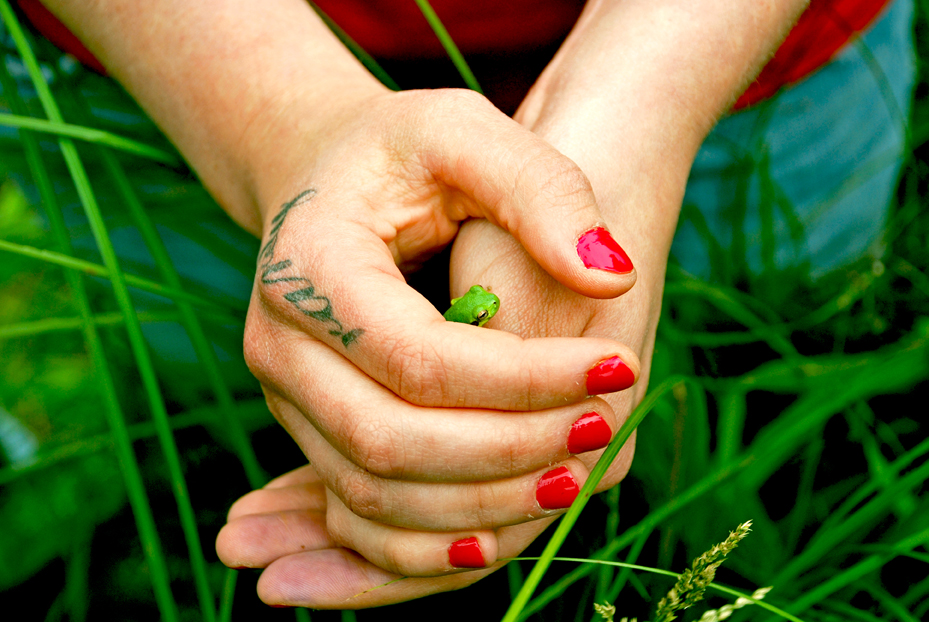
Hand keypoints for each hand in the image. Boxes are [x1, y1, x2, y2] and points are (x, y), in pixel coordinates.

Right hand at [220, 85, 642, 596]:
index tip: (619, 365)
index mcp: (310, 266)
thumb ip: (540, 189)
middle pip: (391, 443)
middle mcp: (280, 344)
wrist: (327, 181)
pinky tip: (501, 531)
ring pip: (376, 495)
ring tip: (573, 476)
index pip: (420, 357)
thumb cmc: (403, 152)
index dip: (525, 378)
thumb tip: (611, 279)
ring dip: (482, 505)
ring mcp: (287, 397)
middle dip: (509, 452)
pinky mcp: (309, 429)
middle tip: (600, 428)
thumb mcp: (467, 131)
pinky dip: (426, 544)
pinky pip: (359, 516)